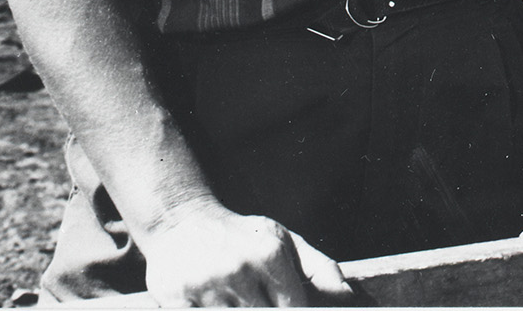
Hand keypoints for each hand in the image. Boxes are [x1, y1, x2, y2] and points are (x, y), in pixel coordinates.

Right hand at [139, 200, 351, 305]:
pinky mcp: (175, 299)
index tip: (289, 310)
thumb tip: (347, 296)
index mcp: (270, 253)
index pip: (294, 308)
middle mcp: (239, 268)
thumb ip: (319, 268)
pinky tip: (215, 304)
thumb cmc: (241, 236)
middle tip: (259, 300)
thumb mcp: (283, 241)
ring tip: (239, 298)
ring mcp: (206, 285)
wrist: (181, 222)